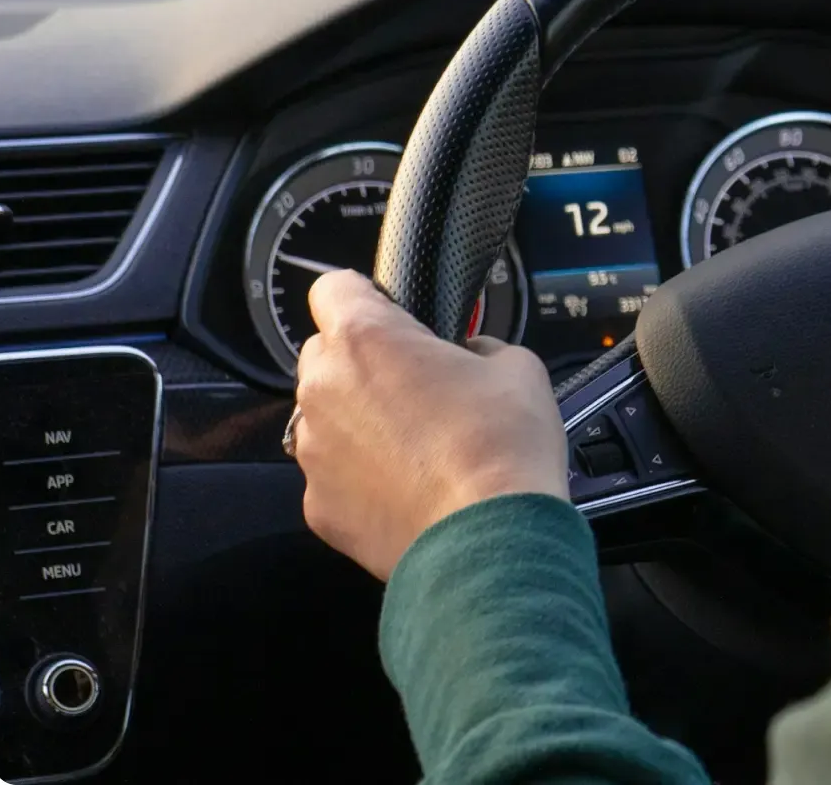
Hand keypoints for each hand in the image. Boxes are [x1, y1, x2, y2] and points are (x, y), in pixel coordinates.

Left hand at [292, 269, 568, 579]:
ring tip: (418, 447)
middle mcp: (324, 389)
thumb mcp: (517, 366)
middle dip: (364, 364)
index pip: (333, 288)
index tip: (393, 316)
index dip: (367, 298)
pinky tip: (409, 489)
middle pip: (325, 355)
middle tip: (419, 387)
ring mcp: (314, 452)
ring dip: (360, 423)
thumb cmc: (502, 448)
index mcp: (366, 338)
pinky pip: (333, 476)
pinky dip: (362, 479)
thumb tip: (467, 357)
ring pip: (326, 418)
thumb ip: (477, 347)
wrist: (492, 542)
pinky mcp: (318, 506)